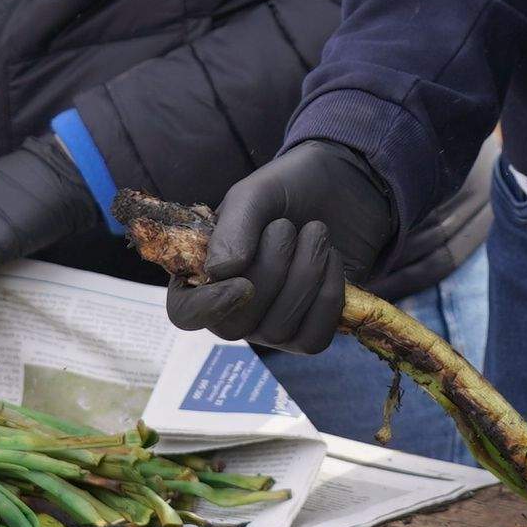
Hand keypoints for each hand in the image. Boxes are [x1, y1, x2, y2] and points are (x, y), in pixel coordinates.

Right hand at [164, 141, 397, 355]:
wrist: (341, 187)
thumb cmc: (287, 190)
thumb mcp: (256, 195)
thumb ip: (233, 226)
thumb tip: (219, 272)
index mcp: (202, 273)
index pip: (185, 313)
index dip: (209, 307)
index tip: (243, 283)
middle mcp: (230, 308)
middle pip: (235, 326)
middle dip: (270, 272)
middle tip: (285, 226)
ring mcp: (268, 326)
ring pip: (278, 331)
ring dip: (305, 273)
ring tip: (315, 231)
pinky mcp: (308, 333)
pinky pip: (313, 340)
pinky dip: (328, 296)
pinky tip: (331, 260)